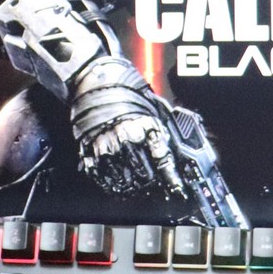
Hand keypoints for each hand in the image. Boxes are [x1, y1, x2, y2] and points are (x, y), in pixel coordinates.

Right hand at [67, 56, 185, 197]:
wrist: (96, 83)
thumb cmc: (126, 94)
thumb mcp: (151, 108)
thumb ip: (162, 129)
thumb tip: (180, 146)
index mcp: (146, 127)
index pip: (164, 160)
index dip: (172, 179)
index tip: (178, 190)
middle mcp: (128, 139)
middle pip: (146, 175)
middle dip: (152, 184)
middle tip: (154, 187)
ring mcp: (109, 146)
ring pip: (125, 180)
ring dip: (133, 188)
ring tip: (136, 188)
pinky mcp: (92, 150)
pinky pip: (103, 177)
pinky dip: (111, 185)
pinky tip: (116, 186)